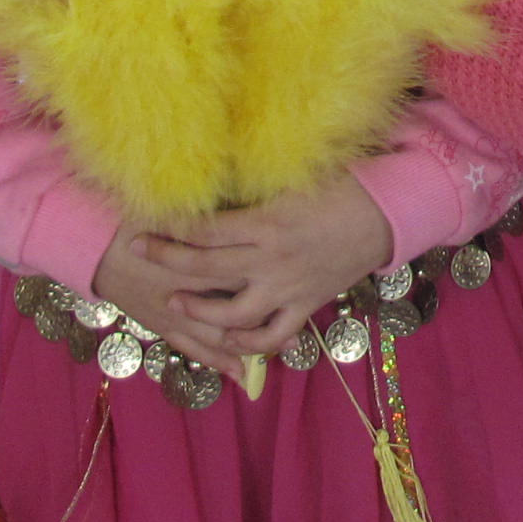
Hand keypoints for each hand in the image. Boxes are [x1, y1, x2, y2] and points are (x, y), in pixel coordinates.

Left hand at [93, 172, 396, 368]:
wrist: (384, 217)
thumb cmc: (341, 187)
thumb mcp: (294, 180)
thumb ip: (255, 188)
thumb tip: (214, 182)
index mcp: (267, 223)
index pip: (206, 229)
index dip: (171, 226)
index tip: (146, 219)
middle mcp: (271, 260)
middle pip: (205, 268)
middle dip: (166, 260)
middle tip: (138, 251)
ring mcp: (287, 288)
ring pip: (231, 313)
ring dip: (198, 310)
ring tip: (176, 301)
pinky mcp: (304, 306)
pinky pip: (271, 336)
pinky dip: (247, 341)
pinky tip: (228, 335)